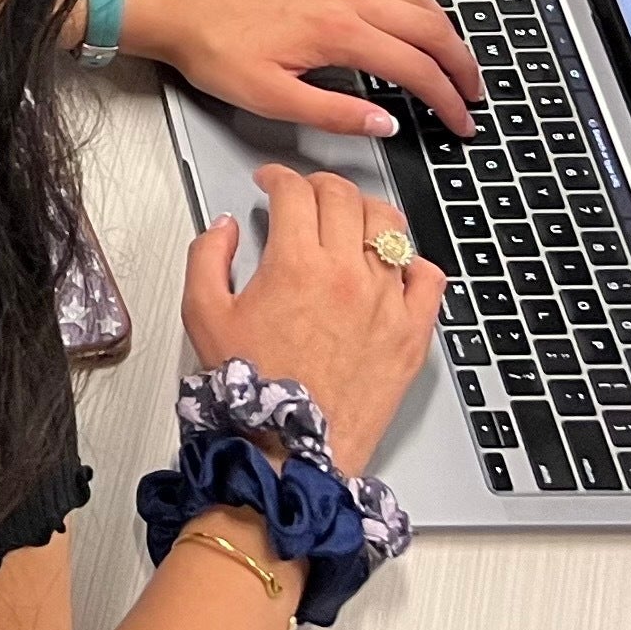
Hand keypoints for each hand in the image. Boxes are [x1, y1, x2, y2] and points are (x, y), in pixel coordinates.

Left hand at [120, 0, 483, 139]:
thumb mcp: (271, 99)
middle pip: (427, 25)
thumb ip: (335, 113)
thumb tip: (386, 123)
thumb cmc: (212, 49)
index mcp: (336, 30)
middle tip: (472, 92)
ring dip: (441, 22)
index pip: (414, 68)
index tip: (461, 121)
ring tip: (453, 52)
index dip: (446, 99)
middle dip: (459, 62)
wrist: (174, 7)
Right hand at [184, 164, 447, 479]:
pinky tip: (393, 266)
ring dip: (366, 211)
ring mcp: (387, 303)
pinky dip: (413, 262)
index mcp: (296, 264)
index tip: (269, 184)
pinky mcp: (412, 334)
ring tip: (350, 219)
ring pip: (390, 227)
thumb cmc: (250, 392)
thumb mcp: (202, 315)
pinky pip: (428, 278)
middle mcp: (347, 276)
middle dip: (319, 184)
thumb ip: (206, 256)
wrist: (292, 452)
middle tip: (305, 194)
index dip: (276, 177)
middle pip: (344, 197)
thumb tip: (224, 228)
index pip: (294, 191)